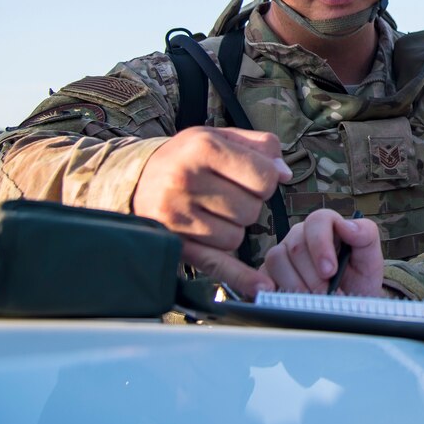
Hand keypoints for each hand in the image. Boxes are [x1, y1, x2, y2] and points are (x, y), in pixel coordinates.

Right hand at [133, 126, 290, 296]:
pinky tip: (260, 287)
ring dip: (233, 228)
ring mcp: (177, 216)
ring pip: (237, 237)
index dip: (266, 179)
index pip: (264, 176)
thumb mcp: (221, 136)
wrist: (138, 177)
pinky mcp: (174, 243)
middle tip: (226, 194)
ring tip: (212, 211)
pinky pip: (216, 264)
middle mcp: (186, 181)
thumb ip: (260, 146)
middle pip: (252, 210)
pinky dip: (240, 277)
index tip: (251, 177)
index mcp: (203, 148)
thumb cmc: (189, 157)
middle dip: (248, 203)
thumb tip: (285, 174)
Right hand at [260, 209, 383, 295]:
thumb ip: (366, 236)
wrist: (348, 307)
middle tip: (326, 295)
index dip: (321, 245)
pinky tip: (288, 300)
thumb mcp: (370, 259)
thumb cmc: (358, 280)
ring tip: (313, 301)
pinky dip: (273, 289)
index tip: (330, 271)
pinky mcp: (268, 273)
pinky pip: (262, 276)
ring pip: (277, 260)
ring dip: (296, 285)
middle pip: (296, 245)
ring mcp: (282, 253)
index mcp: (326, 226)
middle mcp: (300, 236)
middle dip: (312, 275)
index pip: (317, 221)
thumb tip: (347, 226)